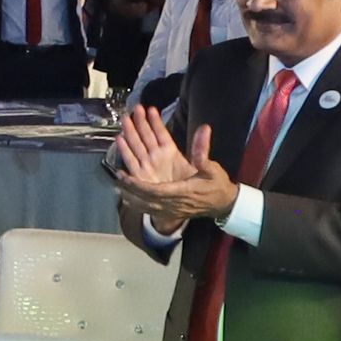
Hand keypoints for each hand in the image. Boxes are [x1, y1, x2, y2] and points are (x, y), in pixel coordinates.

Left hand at [108, 99, 232, 225]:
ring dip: (130, 194)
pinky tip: (126, 198)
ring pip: (145, 204)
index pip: (154, 190)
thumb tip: (203, 128)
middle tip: (117, 177)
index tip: (123, 176)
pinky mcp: (170, 212)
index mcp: (181, 191)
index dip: (137, 184)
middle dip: (129, 186)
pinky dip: (136, 204)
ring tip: (117, 185)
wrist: (223, 204)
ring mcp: (171, 209)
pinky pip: (149, 210)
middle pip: (145, 196)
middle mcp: (173, 203)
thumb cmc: (217, 184)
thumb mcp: (211, 167)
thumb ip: (202, 150)